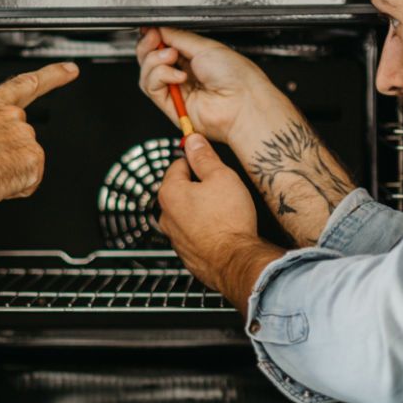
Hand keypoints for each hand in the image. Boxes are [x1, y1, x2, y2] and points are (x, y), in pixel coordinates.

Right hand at [0, 62, 78, 207]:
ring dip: (10, 171)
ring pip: (25, 161)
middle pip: (23, 137)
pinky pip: (28, 181)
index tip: (70, 70)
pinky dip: (15, 188)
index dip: (52, 76)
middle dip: (10, 154)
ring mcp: (24, 137)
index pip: (25, 84)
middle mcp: (11, 116)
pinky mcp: (33, 160)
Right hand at [136, 27, 286, 147]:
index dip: (154, 37)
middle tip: (155, 39)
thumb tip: (160, 28)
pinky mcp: (172, 106)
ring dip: (155, 60)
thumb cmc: (235, 76)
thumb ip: (178, 36)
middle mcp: (184, 73)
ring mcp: (177, 90)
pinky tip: (177, 75)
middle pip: (150, 59)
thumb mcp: (205, 46)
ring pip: (148, 73)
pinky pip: (151, 87)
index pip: (164, 46)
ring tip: (172, 57)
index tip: (151, 30)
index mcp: (194, 58)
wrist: (242, 102)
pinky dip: (160, 76)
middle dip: (149, 46)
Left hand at [156, 134, 284, 310]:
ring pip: (187, 213)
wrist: (236, 261)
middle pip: (181, 190)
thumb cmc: (229, 220)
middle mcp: (166, 216)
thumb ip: (204, 157)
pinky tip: (222, 230)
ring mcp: (174, 238)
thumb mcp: (221, 177)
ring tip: (224, 211)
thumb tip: (193, 141)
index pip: (178, 164)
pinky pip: (194, 234)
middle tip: (222, 189)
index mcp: (170, 193)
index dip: (198, 162)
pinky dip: (205, 230)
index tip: (211, 165)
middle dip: (200, 187)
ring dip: (202, 209)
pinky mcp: (186, 254)